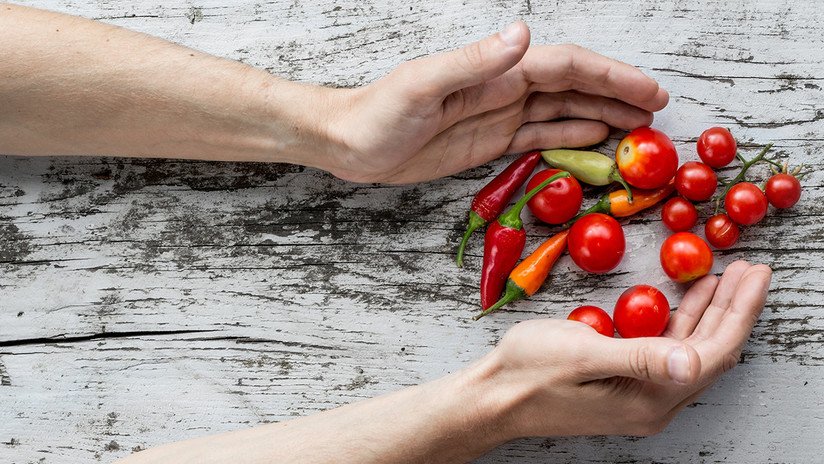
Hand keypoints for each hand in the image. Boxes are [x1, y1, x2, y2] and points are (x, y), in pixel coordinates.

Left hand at [322, 21, 668, 182]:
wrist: (349, 143)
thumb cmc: (377, 113)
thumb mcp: (422, 85)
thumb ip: (473, 62)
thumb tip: (522, 35)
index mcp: (495, 71)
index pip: (565, 67)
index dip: (610, 77)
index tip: (647, 92)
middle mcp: (504, 89)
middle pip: (574, 87)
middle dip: (618, 95)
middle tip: (658, 113)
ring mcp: (499, 115)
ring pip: (563, 112)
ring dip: (602, 116)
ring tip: (638, 128)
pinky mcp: (489, 142)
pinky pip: (539, 137)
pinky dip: (570, 137)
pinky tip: (594, 139)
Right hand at [476, 260, 770, 438]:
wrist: (492, 397)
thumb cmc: (527, 372)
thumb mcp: (581, 355)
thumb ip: (638, 358)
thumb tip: (691, 361)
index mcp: (648, 400)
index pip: (712, 353)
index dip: (738, 312)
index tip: (754, 275)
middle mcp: (652, 403)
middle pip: (710, 353)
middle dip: (733, 309)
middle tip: (750, 269)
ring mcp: (639, 397)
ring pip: (691, 351)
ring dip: (710, 313)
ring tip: (726, 277)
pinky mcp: (625, 386)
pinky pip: (668, 352)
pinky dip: (683, 321)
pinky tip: (686, 299)